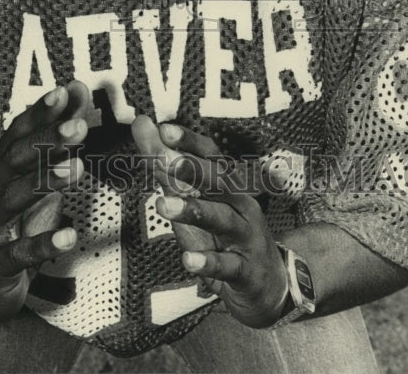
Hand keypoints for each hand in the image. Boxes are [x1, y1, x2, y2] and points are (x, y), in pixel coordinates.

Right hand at [0, 81, 89, 321]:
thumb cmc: (15, 223)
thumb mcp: (38, 178)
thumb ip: (58, 135)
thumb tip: (77, 89)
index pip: (17, 133)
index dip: (39, 114)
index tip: (63, 93)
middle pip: (14, 160)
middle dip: (45, 141)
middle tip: (78, 127)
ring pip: (12, 199)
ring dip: (44, 182)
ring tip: (78, 168)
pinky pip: (18, 253)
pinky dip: (42, 244)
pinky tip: (68, 237)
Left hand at [138, 118, 288, 328]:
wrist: (266, 284)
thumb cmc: (222, 233)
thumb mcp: (191, 198)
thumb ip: (165, 164)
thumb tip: (141, 124)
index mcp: (227, 184)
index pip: (211, 156)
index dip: (189, 142)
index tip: (164, 129)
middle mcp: (240, 204)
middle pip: (219, 182)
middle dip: (193, 169)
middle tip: (164, 159)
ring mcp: (245, 236)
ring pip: (222, 220)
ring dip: (193, 211)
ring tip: (161, 205)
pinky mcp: (244, 270)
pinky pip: (227, 265)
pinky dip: (208, 262)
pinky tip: (187, 260)